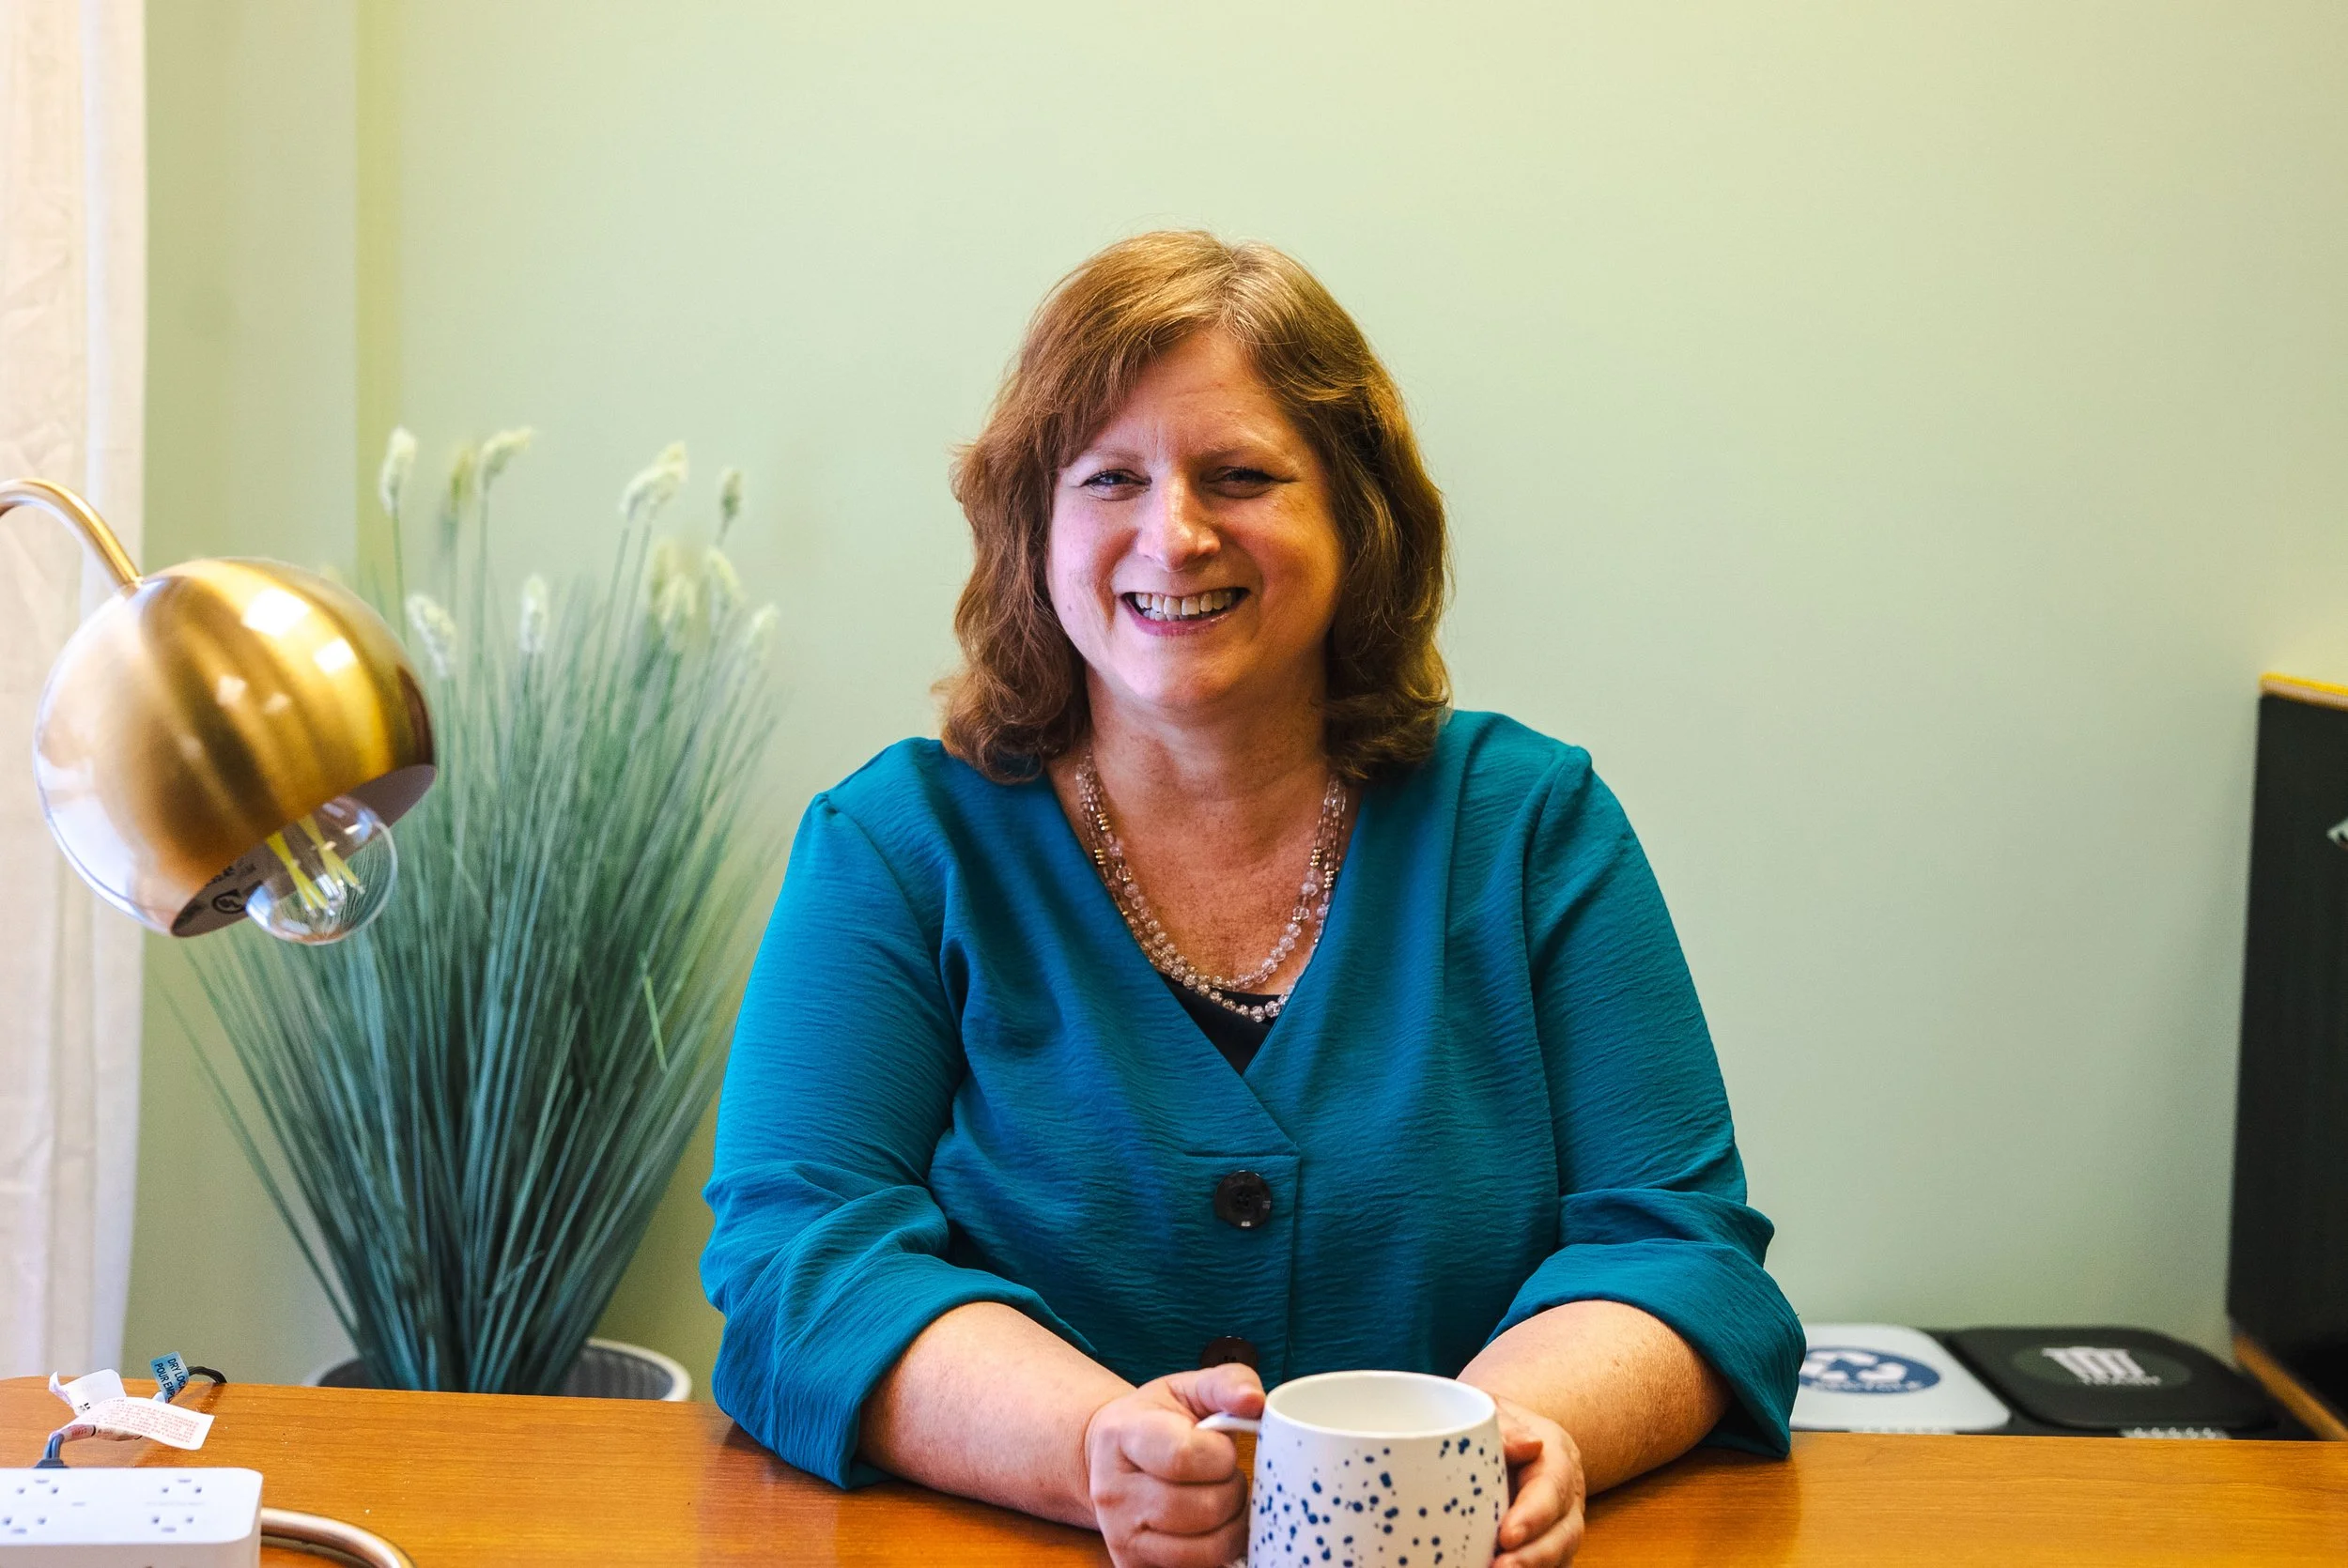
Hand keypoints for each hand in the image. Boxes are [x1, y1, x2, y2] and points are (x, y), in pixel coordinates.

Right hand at [1083, 1360, 1263, 1567]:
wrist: (1109, 1457)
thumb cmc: (1156, 1420)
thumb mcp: (1186, 1389)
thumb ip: (1226, 1383)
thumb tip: (1255, 1402)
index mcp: (1122, 1436)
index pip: (1182, 1457)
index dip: (1220, 1455)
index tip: (1221, 1448)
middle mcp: (1113, 1491)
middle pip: (1203, 1509)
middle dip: (1233, 1491)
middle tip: (1226, 1476)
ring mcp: (1121, 1535)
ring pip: (1206, 1549)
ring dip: (1232, 1526)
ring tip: (1223, 1501)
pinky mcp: (1132, 1565)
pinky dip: (1219, 1552)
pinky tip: (1214, 1527)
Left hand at [1491, 1393, 1585, 1567]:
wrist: (1501, 1438)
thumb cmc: (1491, 1423)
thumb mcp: (1494, 1408)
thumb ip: (1505, 1424)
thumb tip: (1527, 1446)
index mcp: (1556, 1455)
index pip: (1554, 1487)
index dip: (1534, 1515)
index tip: (1507, 1536)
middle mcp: (1565, 1494)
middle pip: (1564, 1532)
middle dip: (1535, 1556)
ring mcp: (1559, 1523)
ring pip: (1559, 1555)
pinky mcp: (1544, 1544)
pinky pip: (1547, 1565)